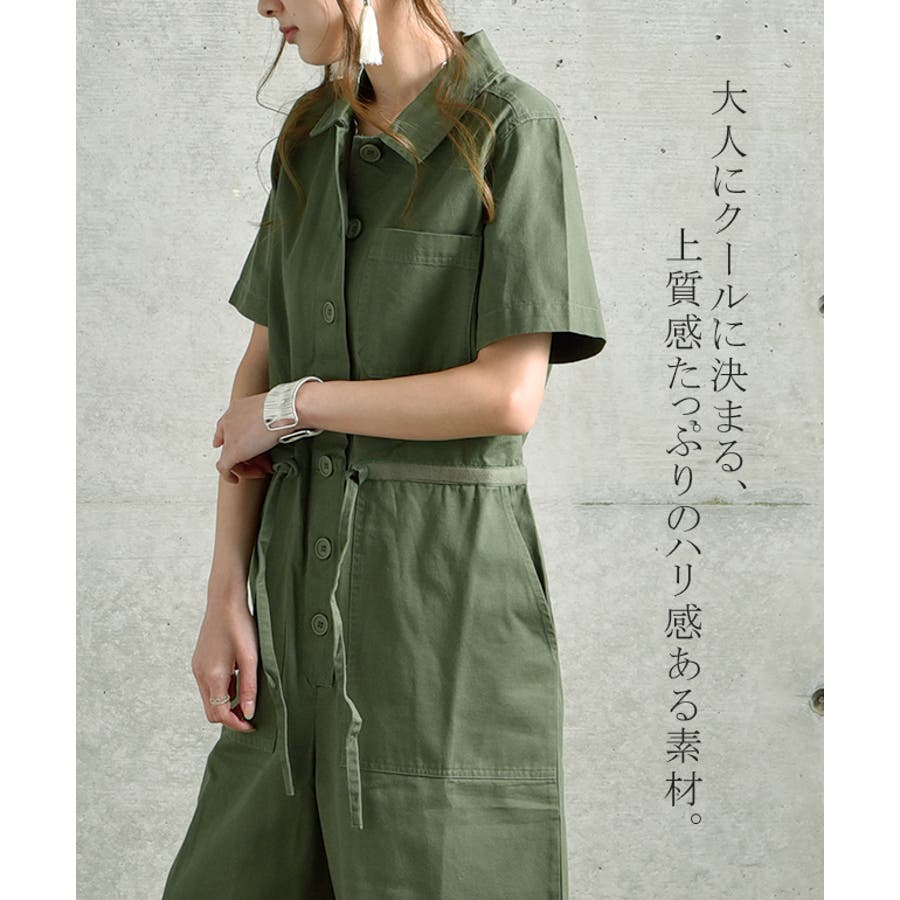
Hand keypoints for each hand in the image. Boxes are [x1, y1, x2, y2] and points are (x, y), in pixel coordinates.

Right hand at [192, 588, 260, 733]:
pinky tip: (238, 677)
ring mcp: (197, 668)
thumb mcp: (250, 658)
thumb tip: (248, 713)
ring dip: (226, 703)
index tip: (252, 725)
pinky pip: (208, 685)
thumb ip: (249, 688)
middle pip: (212, 711)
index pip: (220, 715)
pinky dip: (222, 690)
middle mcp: (200, 675)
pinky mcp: (199, 661)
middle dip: (230, 717)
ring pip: (210, 698)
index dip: (237, 724)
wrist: (225, 601)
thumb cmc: (240, 626)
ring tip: (247, 693)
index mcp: (213, 676)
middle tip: (250, 714)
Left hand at [213, 392, 277, 483]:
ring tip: (262, 470)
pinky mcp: (232, 452)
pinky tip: (235, 480)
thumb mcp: (274, 410)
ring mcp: (230, 437)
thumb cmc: (285, 408)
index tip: (238, 446)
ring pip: (229, 456)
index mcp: (237, 408)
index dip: (231, 438)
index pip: (227, 426)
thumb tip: (279, 427)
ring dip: (246, 466)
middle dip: (246, 456)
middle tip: (259, 463)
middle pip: (230, 443)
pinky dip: (229, 476)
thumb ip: (268, 418)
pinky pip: (224, 468)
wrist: (284, 411)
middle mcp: (230, 421)